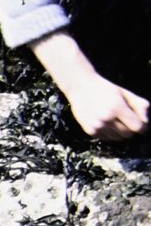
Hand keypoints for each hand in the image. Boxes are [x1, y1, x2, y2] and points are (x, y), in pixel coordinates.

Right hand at [31, 28, 149, 139]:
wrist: (80, 87)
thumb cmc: (106, 89)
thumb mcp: (125, 93)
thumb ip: (140, 105)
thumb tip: (147, 121)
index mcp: (118, 107)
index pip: (138, 127)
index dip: (142, 127)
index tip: (142, 124)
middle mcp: (107, 118)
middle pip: (128, 135)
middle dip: (131, 129)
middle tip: (128, 120)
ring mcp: (97, 126)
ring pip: (118, 138)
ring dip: (120, 132)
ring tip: (115, 120)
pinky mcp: (90, 131)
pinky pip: (107, 138)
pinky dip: (110, 133)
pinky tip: (106, 122)